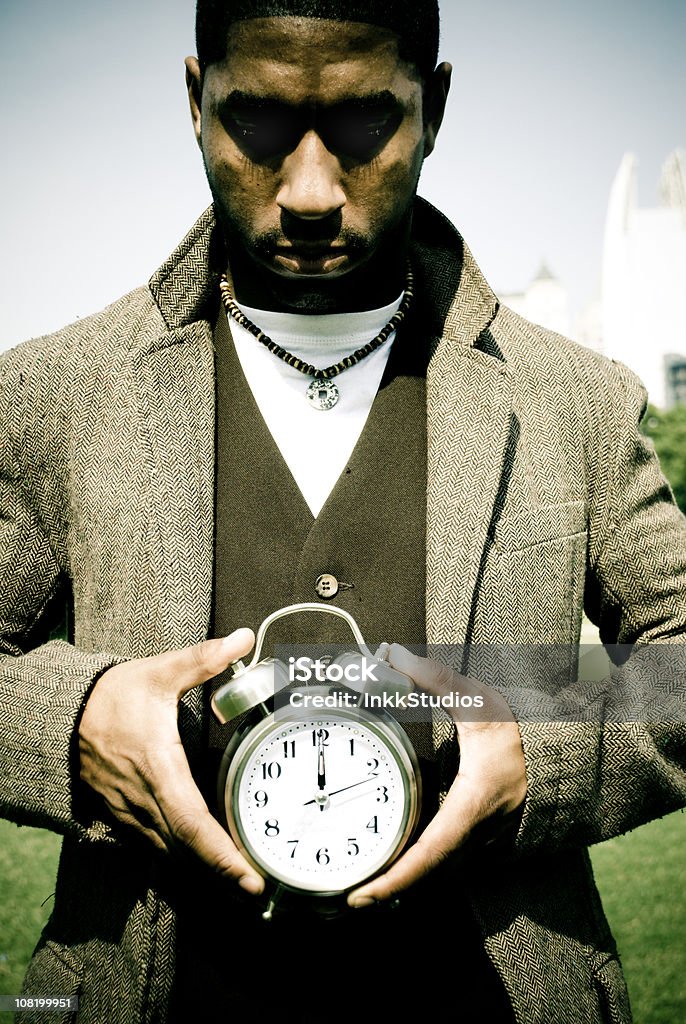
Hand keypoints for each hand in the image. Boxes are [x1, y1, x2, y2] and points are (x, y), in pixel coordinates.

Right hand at [78, 629, 264, 894]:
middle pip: (187, 849)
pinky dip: (181, 855)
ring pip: (170, 851)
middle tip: (257, 887)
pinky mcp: (123, 813)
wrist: (63, 713)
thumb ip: (204, 658)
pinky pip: (154, 844)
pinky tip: (201, 856)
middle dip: (223, 871)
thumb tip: (243, 638)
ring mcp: (130, 811)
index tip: (248, 878)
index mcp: (159, 770)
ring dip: (202, 866)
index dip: (222, 855)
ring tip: (239, 877)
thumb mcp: (161, 672)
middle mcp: (144, 800)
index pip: (194, 825)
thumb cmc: (113, 695)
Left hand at [347, 645, 526, 907]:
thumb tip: (395, 654)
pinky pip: (441, 856)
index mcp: (472, 805)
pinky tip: (389, 857)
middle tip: (347, 896)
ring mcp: (477, 838)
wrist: (563, 753)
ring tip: (359, 884)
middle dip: (386, 888)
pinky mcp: (475, 833)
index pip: (429, 854)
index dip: (394, 879)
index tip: (362, 897)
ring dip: (399, 879)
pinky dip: (414, 864)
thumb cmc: (524, 732)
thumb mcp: (480, 703)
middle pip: (425, 872)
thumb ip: (437, 679)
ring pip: (434, 868)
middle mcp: (474, 831)